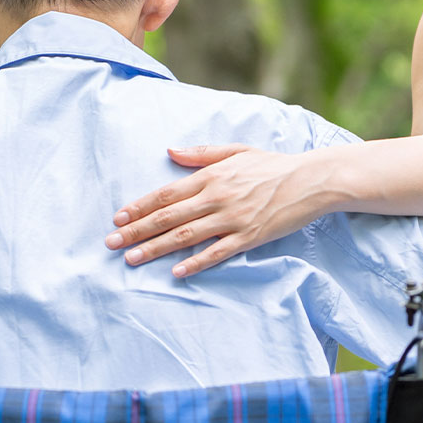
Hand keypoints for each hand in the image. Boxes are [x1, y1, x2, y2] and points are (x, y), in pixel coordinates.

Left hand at [105, 145, 326, 277]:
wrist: (310, 180)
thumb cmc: (272, 164)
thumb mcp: (236, 150)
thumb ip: (202, 153)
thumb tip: (170, 151)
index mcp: (211, 175)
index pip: (166, 193)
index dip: (140, 207)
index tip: (118, 218)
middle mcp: (217, 197)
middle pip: (169, 217)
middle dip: (137, 231)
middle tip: (112, 243)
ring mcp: (232, 219)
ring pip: (186, 236)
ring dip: (156, 248)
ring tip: (132, 259)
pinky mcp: (248, 236)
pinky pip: (216, 252)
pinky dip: (195, 263)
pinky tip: (176, 272)